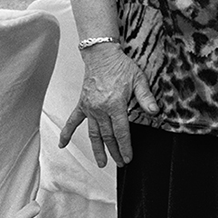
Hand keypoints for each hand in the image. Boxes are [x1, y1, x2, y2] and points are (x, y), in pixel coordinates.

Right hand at [58, 43, 158, 167]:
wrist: (101, 55)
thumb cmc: (120, 65)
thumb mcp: (138, 79)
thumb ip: (146, 97)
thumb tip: (155, 111)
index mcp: (115, 104)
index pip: (121, 131)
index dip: (125, 147)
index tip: (128, 158)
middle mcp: (100, 109)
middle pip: (108, 136)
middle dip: (115, 151)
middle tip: (121, 163)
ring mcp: (89, 108)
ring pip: (94, 133)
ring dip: (97, 149)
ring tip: (102, 162)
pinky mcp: (82, 104)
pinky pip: (73, 121)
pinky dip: (67, 133)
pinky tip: (62, 145)